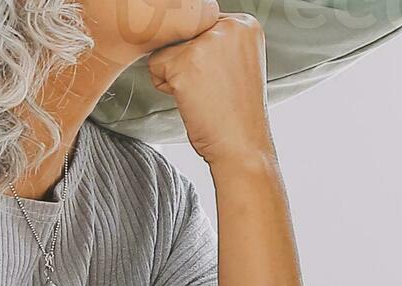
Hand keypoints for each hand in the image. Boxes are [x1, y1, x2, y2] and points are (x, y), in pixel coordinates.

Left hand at [146, 13, 274, 167]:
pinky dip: (166, 86)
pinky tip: (192, 100)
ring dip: (175, 72)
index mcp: (245, 24)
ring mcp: (207, 44)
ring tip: (202, 93)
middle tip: (212, 87)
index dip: (201, 53)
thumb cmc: (236, 110)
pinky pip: (155, 65)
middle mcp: (230, 26)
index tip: (221, 77)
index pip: (199, 23)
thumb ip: (216, 38)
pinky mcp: (185, 63)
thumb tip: (175, 28)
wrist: (242, 146)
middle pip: (182, 31)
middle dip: (188, 60)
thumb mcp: (237, 61)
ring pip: (167, 47)